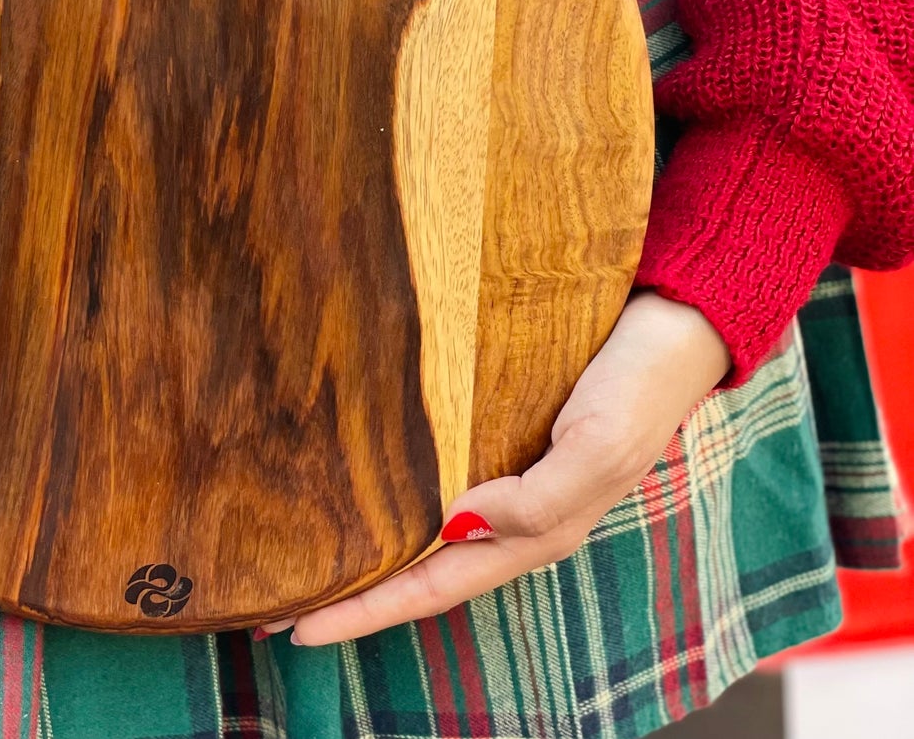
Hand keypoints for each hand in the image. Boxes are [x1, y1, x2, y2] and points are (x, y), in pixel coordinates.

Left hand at [263, 291, 731, 645]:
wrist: (673, 323)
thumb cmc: (640, 389)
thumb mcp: (600, 449)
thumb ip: (537, 498)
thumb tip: (456, 524)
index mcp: (536, 532)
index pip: (432, 586)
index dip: (368, 610)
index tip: (299, 628)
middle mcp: (513, 512)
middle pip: (417, 567)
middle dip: (352, 591)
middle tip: (279, 601)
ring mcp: (504, 470)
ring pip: (421, 525)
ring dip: (369, 545)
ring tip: (308, 550)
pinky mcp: (500, 425)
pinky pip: (435, 471)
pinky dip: (396, 489)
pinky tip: (365, 480)